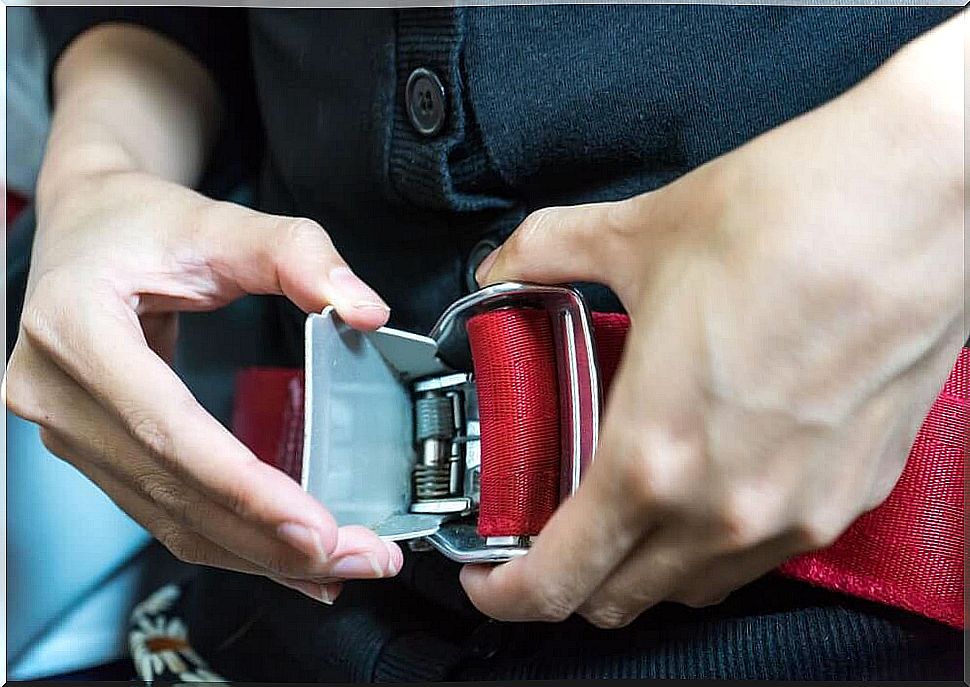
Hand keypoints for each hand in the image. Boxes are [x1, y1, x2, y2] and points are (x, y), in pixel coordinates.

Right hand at [4, 170, 402, 603]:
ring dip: (258, 554)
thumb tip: (363, 310)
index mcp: (76, 330)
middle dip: (271, 540)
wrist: (86, 226)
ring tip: (338, 567)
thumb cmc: (139, 222)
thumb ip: (298, 256)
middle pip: (174, 494)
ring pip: (171, 520)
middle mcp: (59, 394)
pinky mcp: (96, 450)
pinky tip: (286, 561)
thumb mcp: (221, 221)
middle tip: (356, 558)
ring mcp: (71, 431)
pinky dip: (230, 542)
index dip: (244, 488)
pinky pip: (166, 513)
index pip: (168, 431)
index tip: (317, 527)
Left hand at [461, 17, 964, 626]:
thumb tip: (504, 267)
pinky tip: (708, 478)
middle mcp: (724, 510)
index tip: (489, 576)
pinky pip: (760, 556)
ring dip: (643, 564)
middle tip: (549, 528)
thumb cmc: (785, 220)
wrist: (915, 201)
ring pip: (692, 588)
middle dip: (569, 579)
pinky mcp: (848, 497)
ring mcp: (795, 515)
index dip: (505, 594)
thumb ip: (545, 255)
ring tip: (626, 501)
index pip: (558, 581)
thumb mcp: (635, 235)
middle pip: (620, 601)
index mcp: (653, 458)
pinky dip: (714, 540)